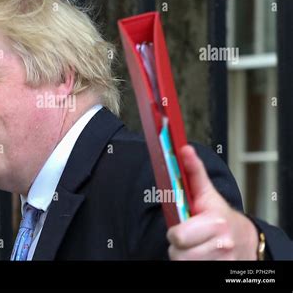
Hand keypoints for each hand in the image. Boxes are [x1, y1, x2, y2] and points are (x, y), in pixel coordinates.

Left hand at [167, 145, 258, 259]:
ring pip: (184, 264)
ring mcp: (223, 261)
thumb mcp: (207, 193)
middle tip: (189, 238)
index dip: (175, 232)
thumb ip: (194, 172)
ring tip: (196, 246)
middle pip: (178, 254)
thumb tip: (184, 150)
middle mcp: (222, 245)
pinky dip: (193, 265)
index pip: (177, 236)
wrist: (245, 239)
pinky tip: (201, 255)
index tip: (183, 227)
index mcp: (216, 223)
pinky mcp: (221, 272)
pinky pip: (191, 270)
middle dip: (180, 246)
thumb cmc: (220, 216)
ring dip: (186, 257)